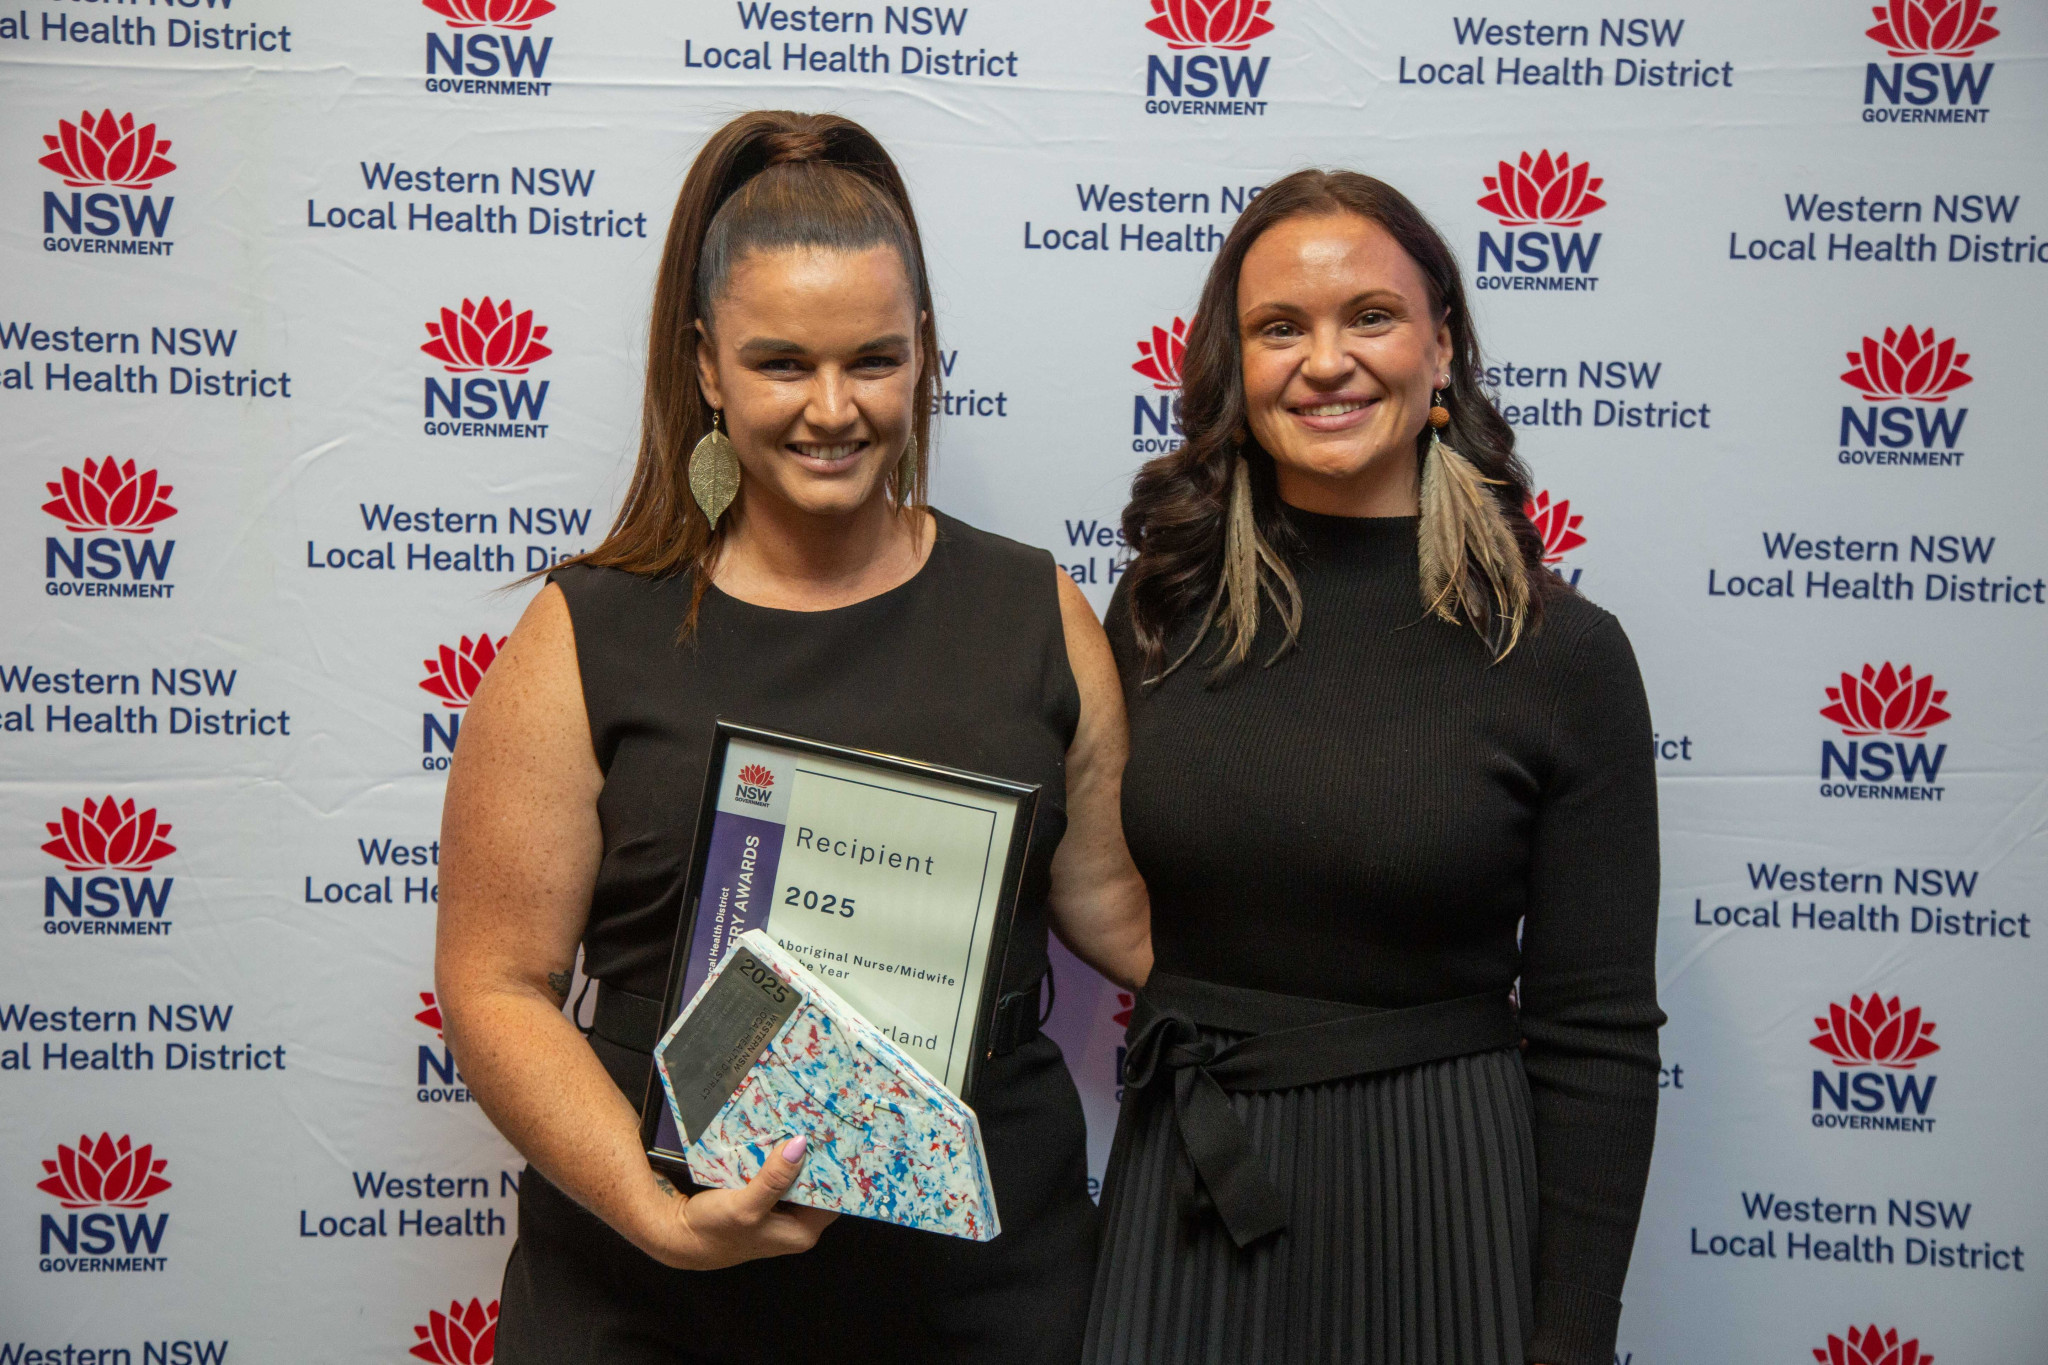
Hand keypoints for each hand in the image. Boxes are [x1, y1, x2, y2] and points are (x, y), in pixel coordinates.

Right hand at [638, 1136, 837, 1269]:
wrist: (677, 1235)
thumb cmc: (712, 1231)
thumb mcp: (745, 1206)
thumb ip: (774, 1179)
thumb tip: (800, 1146)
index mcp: (802, 1233)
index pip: (835, 1198)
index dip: (839, 1170)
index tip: (840, 1139)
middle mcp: (796, 1224)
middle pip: (818, 1185)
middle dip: (819, 1157)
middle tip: (823, 1122)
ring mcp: (780, 1211)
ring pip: (799, 1177)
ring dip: (798, 1155)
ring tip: (806, 1122)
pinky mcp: (764, 1199)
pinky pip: (780, 1174)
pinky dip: (780, 1158)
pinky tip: (780, 1136)